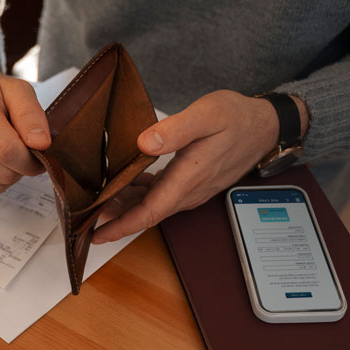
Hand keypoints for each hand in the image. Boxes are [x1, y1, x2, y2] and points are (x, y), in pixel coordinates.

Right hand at [0, 58, 50, 198]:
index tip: (39, 152)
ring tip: (5, 153)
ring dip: (9, 176)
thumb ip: (32, 116)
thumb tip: (41, 144)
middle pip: (3, 174)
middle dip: (21, 167)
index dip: (30, 160)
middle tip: (21, 148)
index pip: (6, 151)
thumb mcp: (19, 92)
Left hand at [92, 90, 307, 243]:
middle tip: (84, 214)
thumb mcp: (207, 115)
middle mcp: (189, 192)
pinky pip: (160, 196)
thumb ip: (175, 130)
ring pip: (152, 205)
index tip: (97, 234)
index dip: (121, 226)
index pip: (149, 212)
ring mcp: (191, 190)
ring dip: (125, 206)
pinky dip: (139, 194)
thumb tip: (143, 143)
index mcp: (188, 179)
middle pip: (146, 213)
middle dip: (115, 217)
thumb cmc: (237, 118)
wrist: (265, 126)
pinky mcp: (191, 183)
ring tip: (96, 199)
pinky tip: (124, 184)